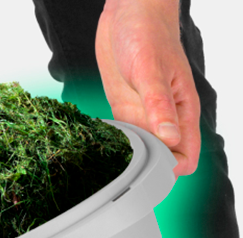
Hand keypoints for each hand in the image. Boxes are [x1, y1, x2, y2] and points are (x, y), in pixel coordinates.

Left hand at [97, 0, 200, 175]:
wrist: (129, 14)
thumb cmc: (148, 35)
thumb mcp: (150, 71)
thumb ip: (159, 106)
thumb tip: (169, 138)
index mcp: (182, 110)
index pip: (185, 155)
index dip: (170, 170)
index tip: (147, 174)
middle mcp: (164, 116)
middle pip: (160, 159)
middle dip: (144, 170)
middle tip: (119, 172)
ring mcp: (143, 113)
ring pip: (140, 149)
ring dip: (126, 158)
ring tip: (105, 163)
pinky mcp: (124, 107)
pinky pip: (122, 134)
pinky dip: (113, 142)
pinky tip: (99, 146)